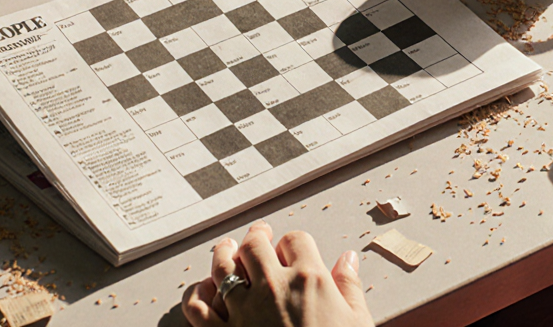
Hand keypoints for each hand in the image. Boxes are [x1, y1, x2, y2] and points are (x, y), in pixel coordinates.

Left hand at [181, 221, 373, 326]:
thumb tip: (348, 260)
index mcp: (308, 279)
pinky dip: (196, 294)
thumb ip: (350, 286)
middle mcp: (272, 287)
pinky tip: (202, 289)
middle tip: (258, 235)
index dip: (293, 242)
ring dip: (223, 253)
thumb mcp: (357, 321)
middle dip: (256, 236)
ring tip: (227, 249)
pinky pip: (198, 308)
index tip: (292, 248)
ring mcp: (244, 310)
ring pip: (222, 266)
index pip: (295, 240)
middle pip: (255, 244)